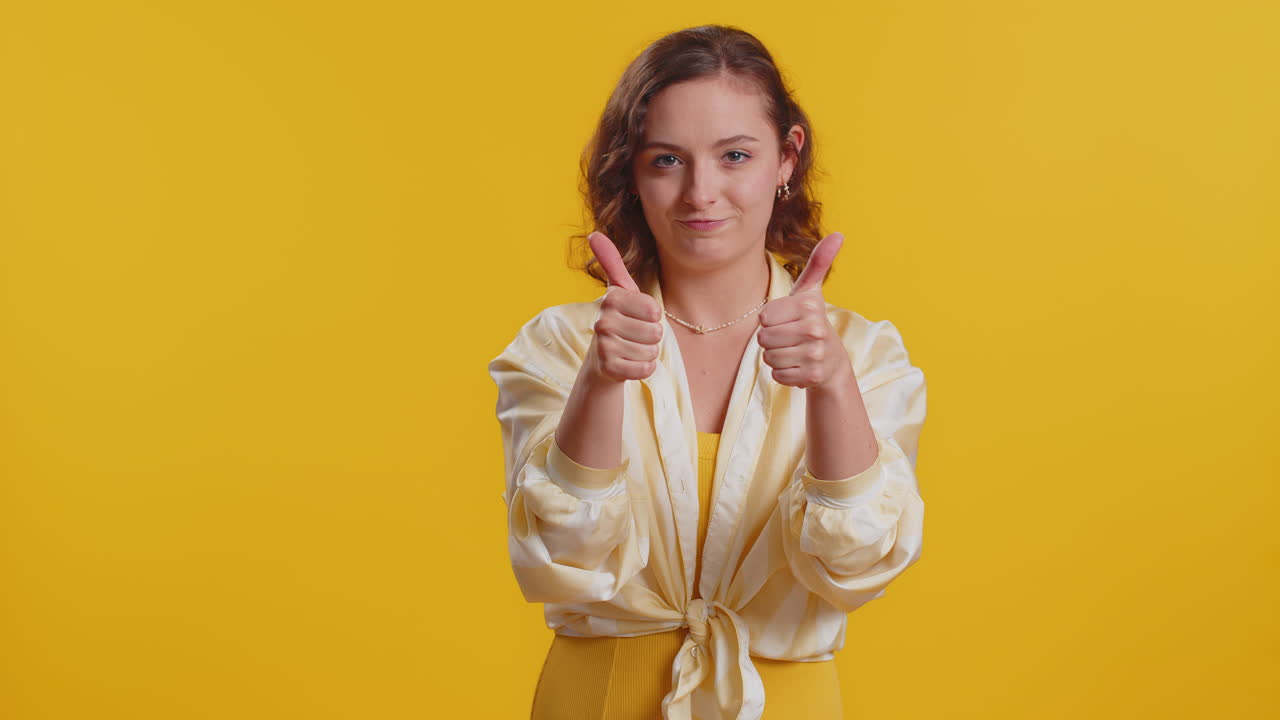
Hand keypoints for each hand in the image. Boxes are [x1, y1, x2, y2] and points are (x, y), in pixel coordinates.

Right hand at [585, 231, 663, 382]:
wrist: (602, 360)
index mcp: (610, 299)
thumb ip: (612, 263)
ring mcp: (604, 347)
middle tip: (634, 336)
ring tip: (631, 349)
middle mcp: (602, 322)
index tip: (637, 316)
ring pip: (652, 351)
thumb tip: (594, 234)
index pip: (655, 310)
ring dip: (647, 353)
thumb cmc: (619, 320)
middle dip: (651, 336)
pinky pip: (646, 369)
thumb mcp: (619, 291)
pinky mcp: (609, 369)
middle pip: (656, 332)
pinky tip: (630, 363)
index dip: (652, 316)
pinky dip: (644, 368)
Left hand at [757, 232, 851, 390]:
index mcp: (809, 306)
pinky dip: (783, 373)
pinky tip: (798, 365)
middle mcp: (815, 329)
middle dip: (771, 340)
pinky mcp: (812, 376)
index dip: (770, 320)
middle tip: (790, 338)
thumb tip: (838, 234)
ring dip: (776, 357)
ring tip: (794, 351)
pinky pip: (777, 376)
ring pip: (768, 358)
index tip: (788, 320)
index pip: (763, 317)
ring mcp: (815, 354)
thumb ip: (818, 262)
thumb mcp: (810, 291)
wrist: (832, 360)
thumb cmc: (811, 321)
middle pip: (763, 339)